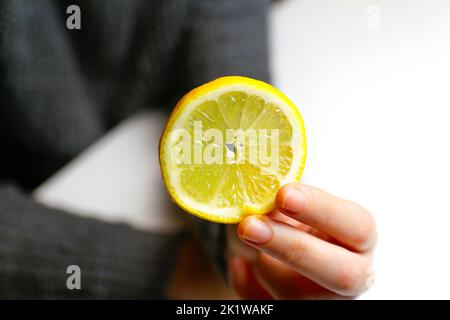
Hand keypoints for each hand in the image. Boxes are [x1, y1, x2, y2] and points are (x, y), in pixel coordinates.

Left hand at [227, 182, 376, 298]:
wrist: (276, 246)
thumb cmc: (290, 218)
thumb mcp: (290, 202)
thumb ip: (282, 200)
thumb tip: (260, 199)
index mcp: (359, 238)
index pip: (358, 226)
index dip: (321, 209)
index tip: (284, 194)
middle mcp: (352, 275)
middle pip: (342, 274)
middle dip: (293, 248)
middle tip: (250, 226)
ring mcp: (323, 300)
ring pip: (298, 297)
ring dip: (264, 264)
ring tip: (249, 236)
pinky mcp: (293, 310)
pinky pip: (266, 305)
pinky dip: (246, 283)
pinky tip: (239, 263)